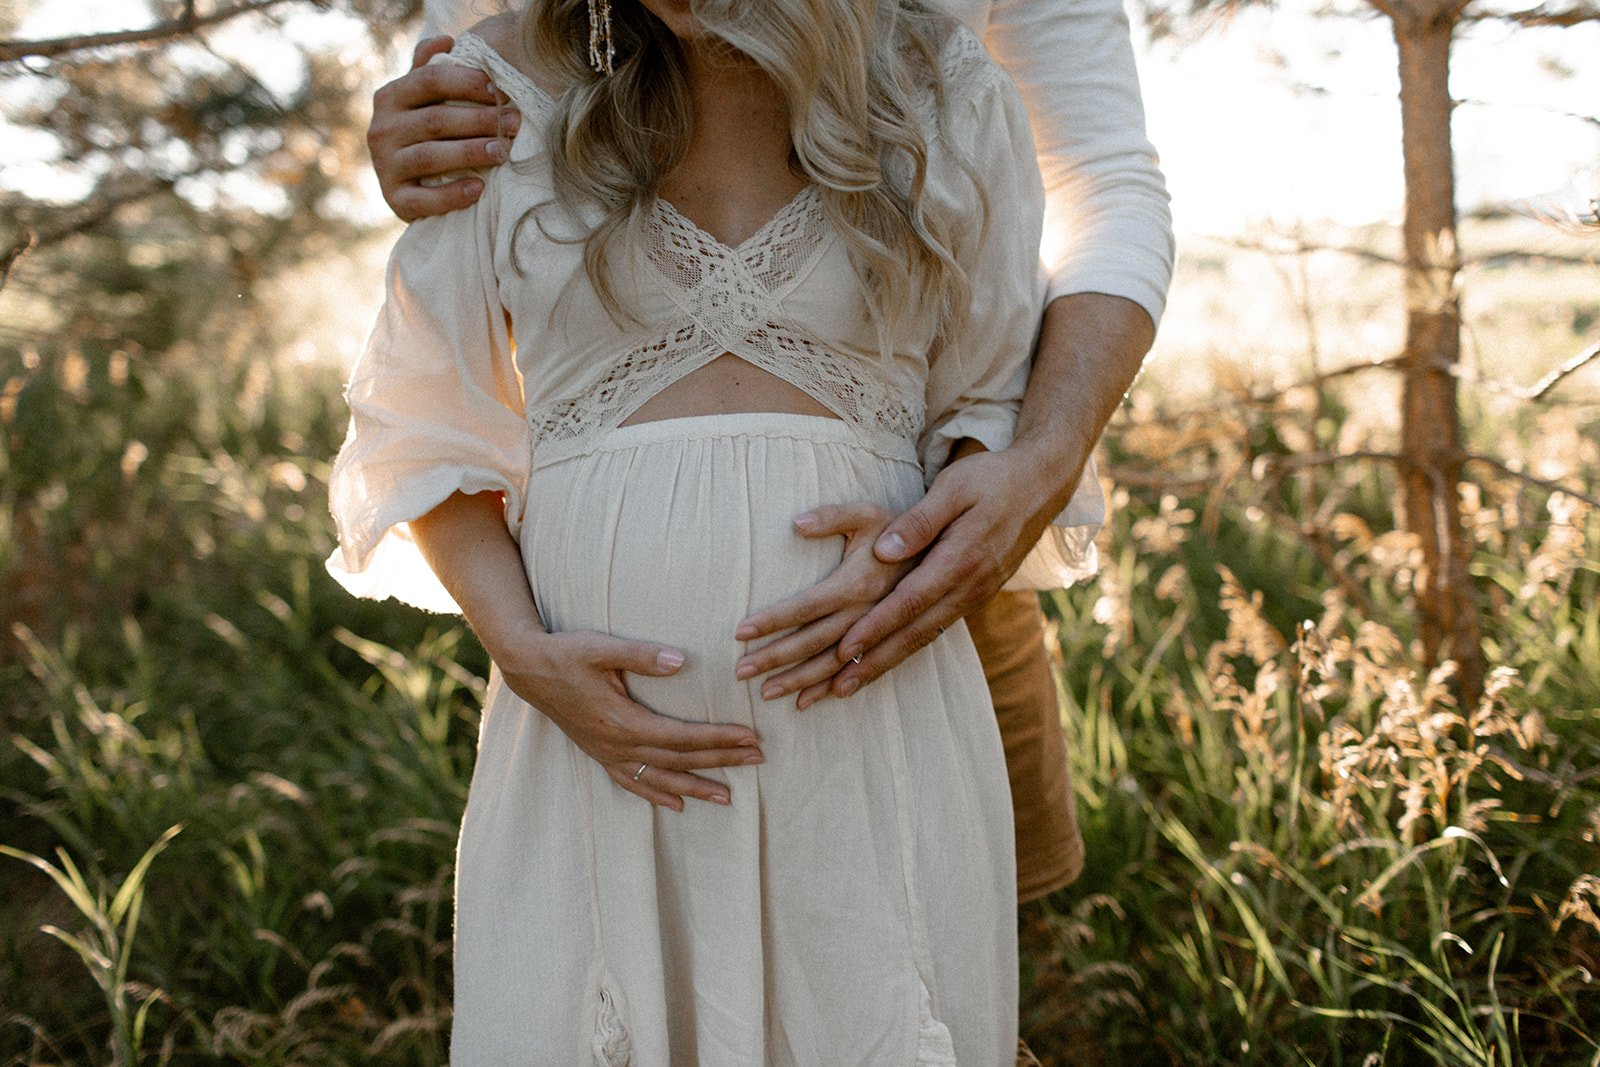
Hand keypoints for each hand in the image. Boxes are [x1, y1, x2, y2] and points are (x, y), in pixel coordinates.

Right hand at [367, 35, 520, 221]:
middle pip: (435, 120)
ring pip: (430, 156)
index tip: (500, 91)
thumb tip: (447, 39)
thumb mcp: (421, 100)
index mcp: (390, 98)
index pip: (429, 81)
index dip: (466, 83)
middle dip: (480, 120)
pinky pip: (423, 199)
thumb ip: (429, 70)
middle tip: (515, 123)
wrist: (405, 186)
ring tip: (503, 152)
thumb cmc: (423, 134)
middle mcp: (381, 129)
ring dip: (471, 153)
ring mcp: (385, 165)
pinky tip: (479, 188)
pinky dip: (453, 195)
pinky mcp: (394, 199)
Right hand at [498, 628, 763, 810]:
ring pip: (659, 780)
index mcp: (623, 721)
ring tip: (728, 798)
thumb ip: (642, 655)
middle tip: (757, 759)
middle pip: (678, 761)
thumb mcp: (602, 648)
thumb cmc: (566, 653)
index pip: (682, 737)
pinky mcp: (599, 753)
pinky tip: (677, 805)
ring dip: (695, 788)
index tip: (750, 736)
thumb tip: (681, 660)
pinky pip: (632, 783)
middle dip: (720, 761)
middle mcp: (617, 745)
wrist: (527, 668)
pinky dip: (657, 796)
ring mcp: (607, 753)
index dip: (718, 739)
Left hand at [732, 503, 910, 709]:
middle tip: (739, 672)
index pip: (809, 606)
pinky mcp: (908, 637)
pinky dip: (843, 685)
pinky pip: (872, 668)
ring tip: (767, 694)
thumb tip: (797, 523)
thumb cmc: (911, 523)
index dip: (774, 619)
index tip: (740, 632)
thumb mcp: (872, 511)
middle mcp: (875, 609)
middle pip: (818, 641)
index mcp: (864, 579)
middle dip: (777, 658)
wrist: (973, 540)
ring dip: (803, 681)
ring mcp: (891, 628)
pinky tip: (817, 698)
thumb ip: (836, 516)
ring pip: (841, 663)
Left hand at [827, 447, 1060, 696]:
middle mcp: (969, 586)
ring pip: (925, 637)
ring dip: (887, 663)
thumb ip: (919, 520)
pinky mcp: (975, 596)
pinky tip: (886, 661)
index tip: (843, 648)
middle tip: (837, 688)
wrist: (1041, 486)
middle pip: (915, 632)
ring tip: (850, 686)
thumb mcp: (954, 487)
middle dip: (874, 662)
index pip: (910, 601)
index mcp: (961, 558)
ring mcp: (975, 595)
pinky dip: (907, 649)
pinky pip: (936, 629)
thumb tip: (883, 549)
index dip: (875, 627)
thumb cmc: (991, 479)